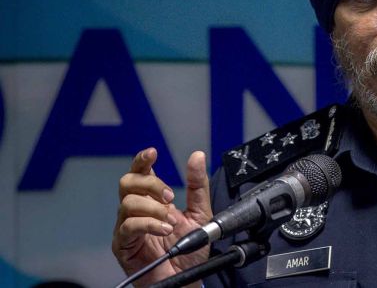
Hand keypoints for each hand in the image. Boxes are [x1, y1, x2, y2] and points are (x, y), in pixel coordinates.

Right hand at [112, 148, 212, 285]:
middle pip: (128, 182)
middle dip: (150, 184)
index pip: (140, 172)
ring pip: (127, 203)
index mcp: (152, 199)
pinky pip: (128, 226)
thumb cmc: (188, 249)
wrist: (187, 278)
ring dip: (153, 208)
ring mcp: (127, 227)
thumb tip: (197, 156)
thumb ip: (198, 185)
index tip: (152, 153)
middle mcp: (137, 210)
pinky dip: (148, 224)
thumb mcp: (200, 212)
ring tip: (171, 221)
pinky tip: (163, 229)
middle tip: (170, 196)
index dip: (142, 160)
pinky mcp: (123, 245)